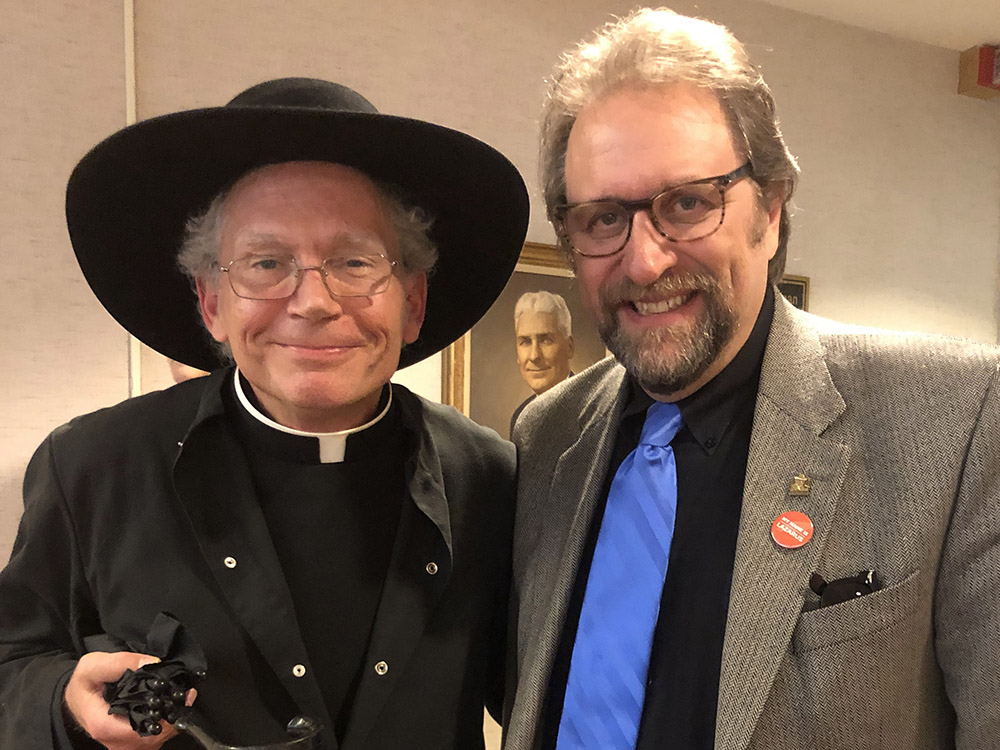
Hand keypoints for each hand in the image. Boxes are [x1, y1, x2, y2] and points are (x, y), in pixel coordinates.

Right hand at [64, 651, 195, 748]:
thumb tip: (151, 663)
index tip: (174, 697)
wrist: (77, 698)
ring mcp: (124, 745)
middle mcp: (116, 742)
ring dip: (172, 719)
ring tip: (181, 697)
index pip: (140, 729)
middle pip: (153, 736)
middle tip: (185, 695)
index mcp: (104, 726)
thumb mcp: (93, 665)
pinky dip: (167, 722)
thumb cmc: (84, 684)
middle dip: (171, 715)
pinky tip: (171, 706)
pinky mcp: (132, 743)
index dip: (162, 715)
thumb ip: (121, 662)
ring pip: (157, 739)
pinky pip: (155, 738)